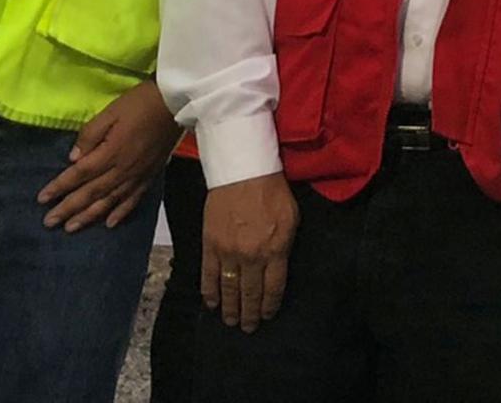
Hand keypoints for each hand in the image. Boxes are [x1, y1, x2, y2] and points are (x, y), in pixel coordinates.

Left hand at [39, 80, 178, 229]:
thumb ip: (90, 135)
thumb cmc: (139, 103)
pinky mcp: (150, 176)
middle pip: (91, 193)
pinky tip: (109, 224)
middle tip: (49, 222)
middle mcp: (123, 170)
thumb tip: (73, 159)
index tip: (42, 199)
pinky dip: (121, 213)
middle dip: (68, 208)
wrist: (176, 104)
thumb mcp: (110, 112)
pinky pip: (133, 200)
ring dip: (89, 216)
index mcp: (111, 152)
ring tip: (71, 228)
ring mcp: (137, 176)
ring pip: (109, 201)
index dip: (60, 187)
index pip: (79, 174)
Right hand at [199, 173, 297, 331]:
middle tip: (248, 328)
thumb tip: (278, 267)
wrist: (244, 172)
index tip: (267, 316)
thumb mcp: (292, 219)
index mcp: (275, 250)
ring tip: (231, 322)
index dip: (269, 305)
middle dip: (250, 314)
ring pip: (228, 289)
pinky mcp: (210, 245)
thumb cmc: (272, 192)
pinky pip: (209, 276)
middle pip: (250, 293)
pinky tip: (212, 304)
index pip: (273, 288)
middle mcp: (251, 256)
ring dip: (230, 309)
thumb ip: (285, 246)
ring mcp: (228, 252)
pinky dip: (210, 292)